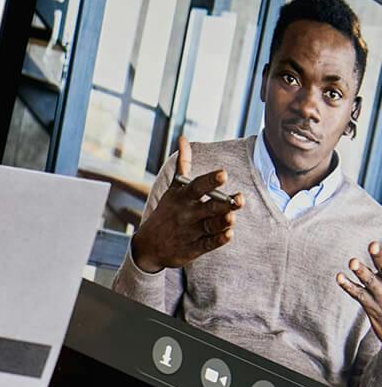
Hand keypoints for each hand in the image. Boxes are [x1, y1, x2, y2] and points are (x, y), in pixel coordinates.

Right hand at [130, 137, 244, 272]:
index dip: (211, 181)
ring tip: (231, 217)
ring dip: (221, 222)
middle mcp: (187, 214)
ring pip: (210, 226)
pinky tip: (229, 234)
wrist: (148, 246)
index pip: (198, 186)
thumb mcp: (173, 189)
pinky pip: (208, 244)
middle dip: (223, 204)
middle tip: (238, 199)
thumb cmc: (167, 212)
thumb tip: (183, 138)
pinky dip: (218, 240)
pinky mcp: (193, 248)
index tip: (223, 174)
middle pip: (208, 207)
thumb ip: (183, 165)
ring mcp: (190, 232)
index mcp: (183, 197)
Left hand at [338, 240, 381, 341]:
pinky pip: (357, 294)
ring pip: (370, 281)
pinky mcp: (369, 304)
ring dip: (361, 271)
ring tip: (353, 261)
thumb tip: (379, 252)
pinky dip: (347, 285)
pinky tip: (338, 276)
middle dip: (379, 257)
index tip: (375, 244)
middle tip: (372, 244)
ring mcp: (379, 295)